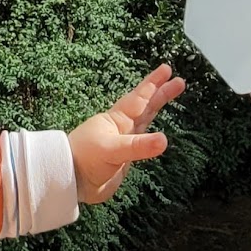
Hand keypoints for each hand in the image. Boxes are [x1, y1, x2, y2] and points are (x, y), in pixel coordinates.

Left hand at [68, 64, 185, 203]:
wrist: (71, 181)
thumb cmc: (83, 159)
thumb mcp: (112, 150)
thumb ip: (138, 146)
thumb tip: (164, 140)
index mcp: (116, 120)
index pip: (139, 98)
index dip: (153, 84)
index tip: (166, 69)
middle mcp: (122, 128)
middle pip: (146, 106)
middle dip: (161, 93)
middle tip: (179, 81)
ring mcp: (124, 143)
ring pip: (145, 121)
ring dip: (157, 108)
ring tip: (170, 95)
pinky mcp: (125, 158)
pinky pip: (143, 143)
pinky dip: (152, 136)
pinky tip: (159, 135)